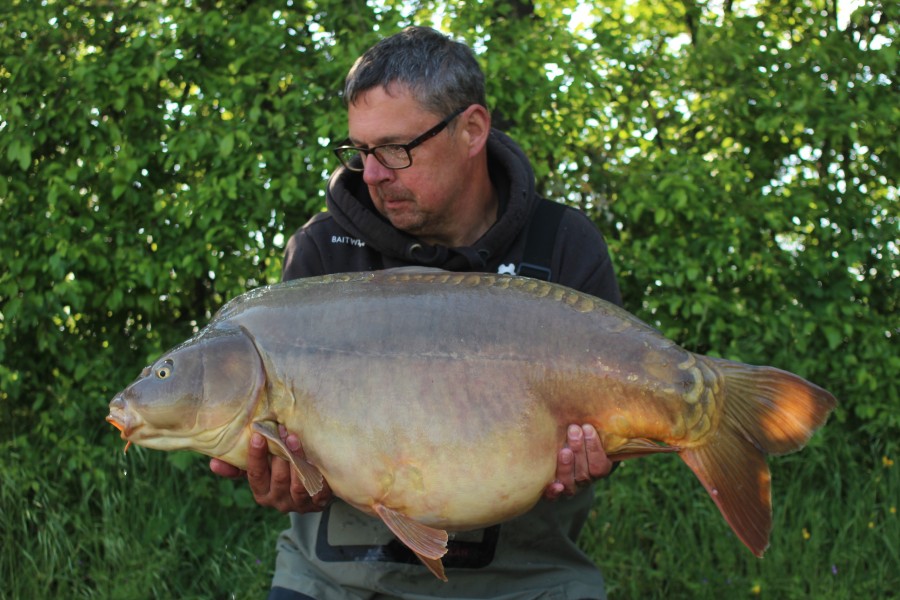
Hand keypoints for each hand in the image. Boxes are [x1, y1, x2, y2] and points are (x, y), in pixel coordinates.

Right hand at [209, 426, 332, 513]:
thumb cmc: (280, 472)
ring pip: (297, 486)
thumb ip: (239, 466)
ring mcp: (299, 503)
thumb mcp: (261, 470)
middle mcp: (278, 501)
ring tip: (295, 441)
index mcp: (261, 493)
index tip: (258, 436)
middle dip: (280, 455)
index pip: (255, 475)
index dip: (256, 457)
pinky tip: (315, 460)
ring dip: (297, 462)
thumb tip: (213, 463)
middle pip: (278, 479)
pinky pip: (318, 492)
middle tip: (283, 431)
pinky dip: (317, 477)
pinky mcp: (318, 503)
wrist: (312, 489)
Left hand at [544, 424, 611, 499]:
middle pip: (586, 473)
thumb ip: (598, 424)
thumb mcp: (590, 432)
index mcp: (599, 468)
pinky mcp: (553, 491)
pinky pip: (553, 497)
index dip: (595, 447)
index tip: (587, 427)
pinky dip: (553, 492)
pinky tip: (552, 484)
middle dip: (580, 449)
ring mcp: (569, 487)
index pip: (601, 464)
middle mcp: (585, 480)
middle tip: (573, 429)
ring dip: (567, 466)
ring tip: (563, 449)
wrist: (561, 451)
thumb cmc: (579, 437)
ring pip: (571, 482)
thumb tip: (615, 399)